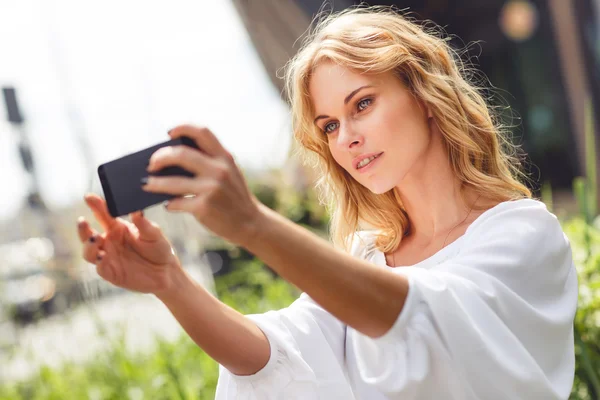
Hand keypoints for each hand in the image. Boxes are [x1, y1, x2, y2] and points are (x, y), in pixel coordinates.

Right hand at [77, 193, 180, 293]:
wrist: (165, 272)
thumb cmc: (159, 248)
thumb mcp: (154, 234)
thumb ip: (144, 224)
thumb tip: (136, 211)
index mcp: (117, 228)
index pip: (103, 214)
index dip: (95, 205)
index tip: (88, 197)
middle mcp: (109, 241)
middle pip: (88, 234)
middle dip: (82, 228)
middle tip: (82, 221)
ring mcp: (108, 257)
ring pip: (89, 251)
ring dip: (88, 245)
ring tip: (95, 239)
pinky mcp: (111, 272)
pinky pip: (100, 268)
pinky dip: (99, 262)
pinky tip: (102, 257)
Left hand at [142, 125, 262, 246]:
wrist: (251, 223)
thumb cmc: (234, 197)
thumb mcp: (229, 173)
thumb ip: (209, 162)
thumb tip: (172, 158)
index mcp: (224, 157)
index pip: (202, 132)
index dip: (183, 128)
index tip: (169, 133)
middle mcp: (219, 170)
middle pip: (180, 154)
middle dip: (160, 158)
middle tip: (150, 164)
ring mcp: (212, 189)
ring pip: (172, 182)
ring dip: (154, 182)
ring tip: (145, 184)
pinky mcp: (204, 207)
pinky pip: (177, 203)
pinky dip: (169, 204)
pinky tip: (168, 205)